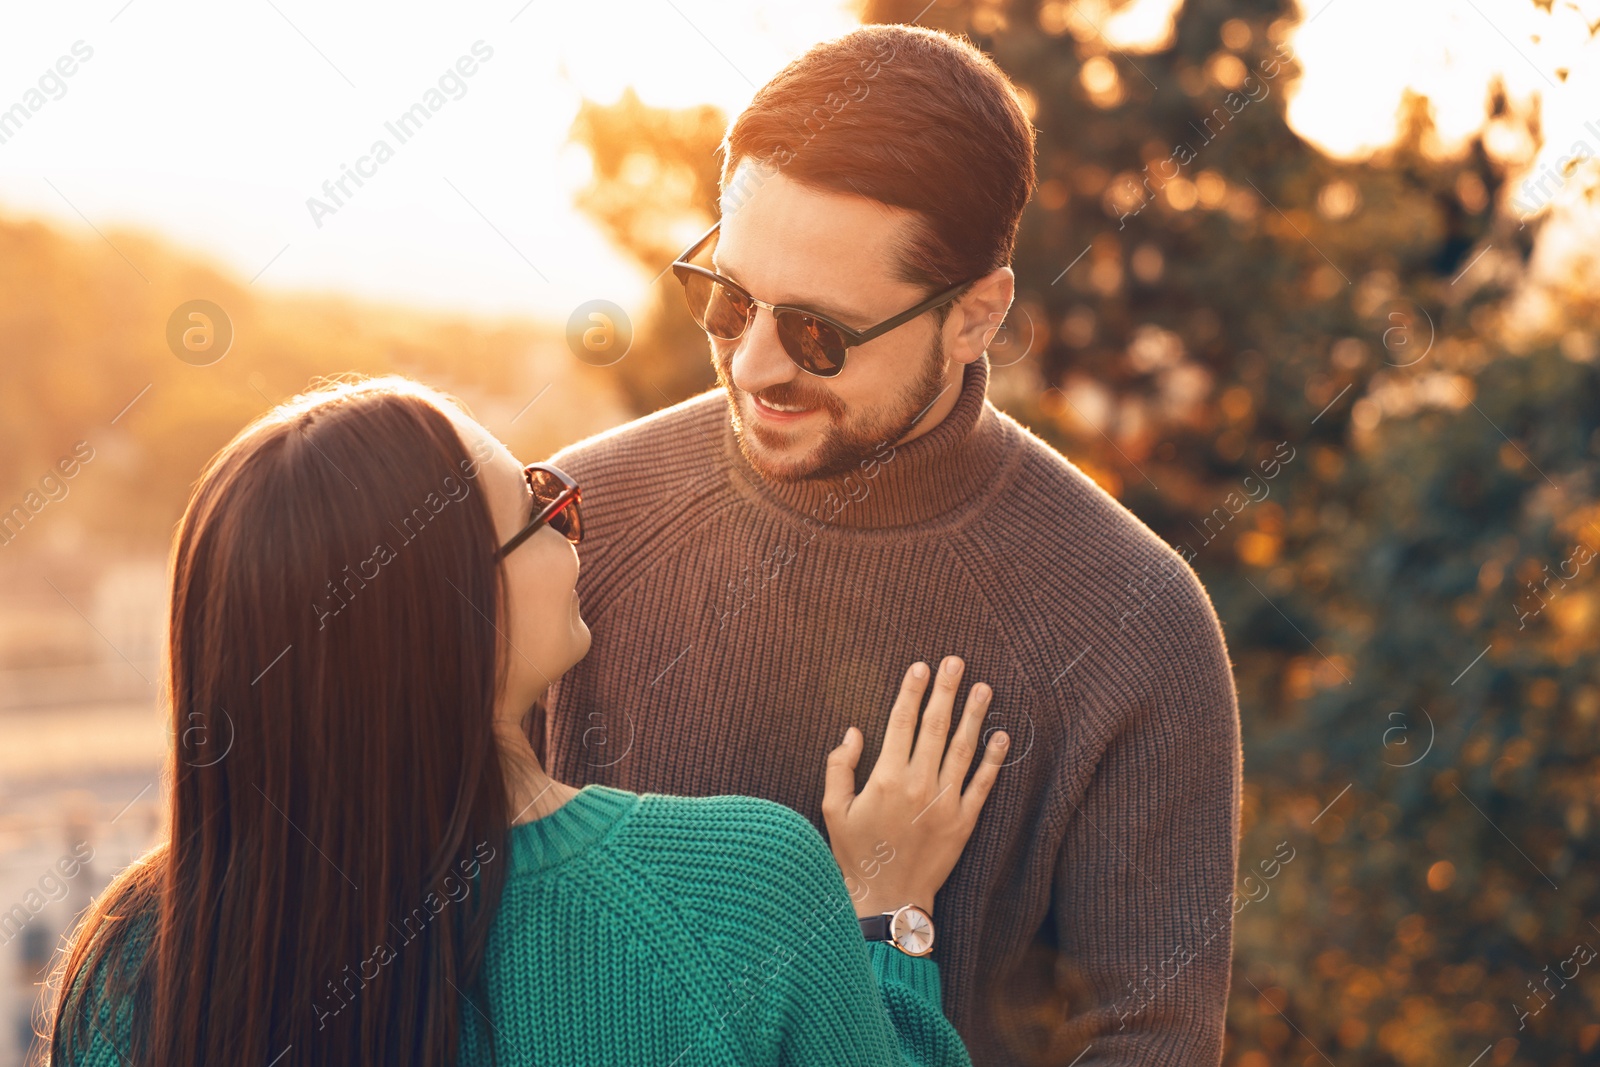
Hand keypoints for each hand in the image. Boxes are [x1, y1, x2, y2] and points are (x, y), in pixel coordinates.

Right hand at [822, 656, 1007, 919]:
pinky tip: (1001, 737)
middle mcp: (918, 785)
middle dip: (945, 691)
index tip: (920, 667)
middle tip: (955, 661)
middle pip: (935, 727)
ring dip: (974, 716)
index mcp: (885, 778)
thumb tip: (853, 732)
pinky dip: (993, 760)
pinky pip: (982, 785)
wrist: (887, 899)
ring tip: (983, 687)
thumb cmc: (856, 853)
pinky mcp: (963, 822)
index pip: (901, 723)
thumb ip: (839, 768)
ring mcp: (944, 803)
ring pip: (963, 749)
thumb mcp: (833, 810)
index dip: (911, 692)